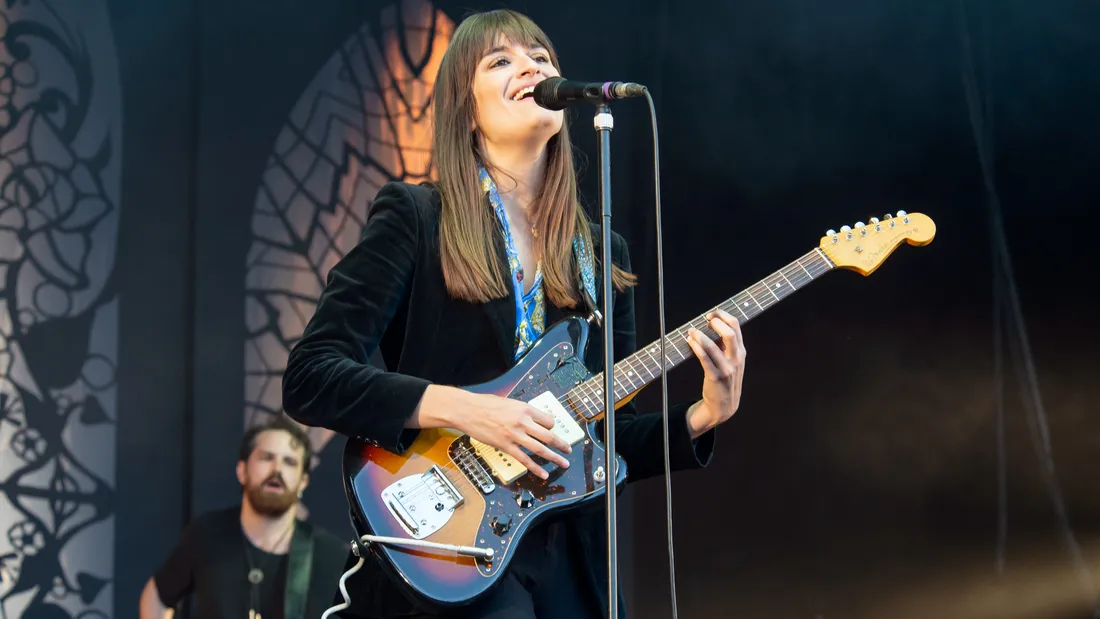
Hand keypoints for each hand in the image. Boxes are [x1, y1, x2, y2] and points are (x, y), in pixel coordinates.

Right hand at [448, 389, 571, 479]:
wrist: (467, 410)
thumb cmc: (485, 404)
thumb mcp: (509, 402)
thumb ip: (521, 411)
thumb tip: (531, 418)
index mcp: (525, 409)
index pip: (548, 420)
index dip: (552, 426)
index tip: (552, 431)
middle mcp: (523, 422)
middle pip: (549, 436)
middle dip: (562, 444)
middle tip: (568, 450)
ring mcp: (515, 435)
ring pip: (540, 449)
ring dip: (554, 457)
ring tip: (564, 463)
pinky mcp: (506, 446)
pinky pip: (524, 459)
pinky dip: (535, 468)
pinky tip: (543, 474)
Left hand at [684, 309, 745, 438]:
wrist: (724, 405)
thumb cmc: (725, 379)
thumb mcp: (731, 361)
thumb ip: (726, 345)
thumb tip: (712, 324)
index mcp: (741, 351)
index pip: (736, 326)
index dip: (722, 315)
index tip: (710, 315)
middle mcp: (736, 358)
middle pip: (730, 332)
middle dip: (716, 322)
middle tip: (704, 320)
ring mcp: (727, 368)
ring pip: (714, 346)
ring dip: (700, 336)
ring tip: (691, 331)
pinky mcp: (715, 377)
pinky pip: (705, 359)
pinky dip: (697, 348)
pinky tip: (690, 342)